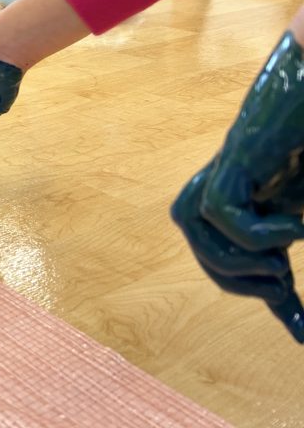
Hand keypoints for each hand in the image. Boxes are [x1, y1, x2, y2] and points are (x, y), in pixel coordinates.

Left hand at [171, 30, 303, 341]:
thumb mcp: (303, 211)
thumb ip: (290, 242)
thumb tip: (301, 318)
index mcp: (245, 206)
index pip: (239, 265)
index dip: (273, 301)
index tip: (302, 335)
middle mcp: (223, 192)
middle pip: (210, 259)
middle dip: (246, 284)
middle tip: (283, 283)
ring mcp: (223, 177)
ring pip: (205, 241)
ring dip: (247, 265)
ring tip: (284, 258)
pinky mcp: (232, 163)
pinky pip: (225, 218)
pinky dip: (261, 235)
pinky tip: (292, 224)